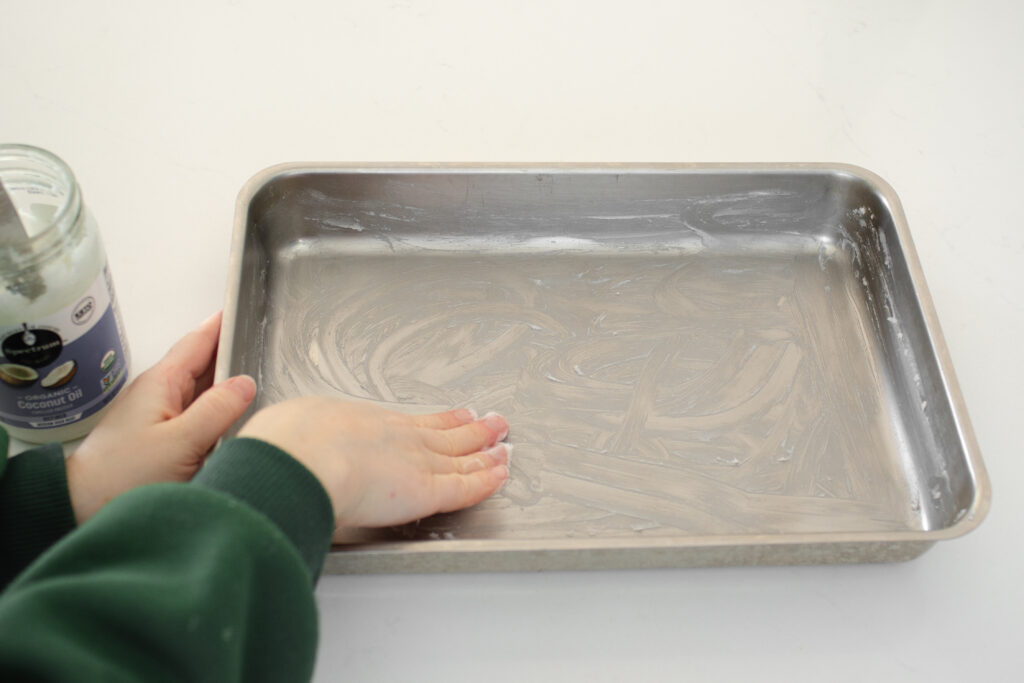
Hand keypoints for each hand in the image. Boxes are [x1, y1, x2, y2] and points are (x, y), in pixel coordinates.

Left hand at [66, 312, 255, 522]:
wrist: (79, 508)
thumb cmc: (122, 477)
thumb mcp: (181, 442)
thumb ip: (218, 409)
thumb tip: (246, 383)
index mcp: (161, 384)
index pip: (197, 342)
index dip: (221, 324)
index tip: (241, 307)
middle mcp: (158, 395)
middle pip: (202, 365)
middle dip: (229, 354)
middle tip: (261, 344)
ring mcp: (157, 417)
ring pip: (200, 392)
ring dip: (225, 386)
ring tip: (255, 379)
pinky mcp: (158, 440)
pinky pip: (194, 416)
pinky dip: (215, 412)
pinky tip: (230, 421)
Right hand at [237, 398, 509, 530]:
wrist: (298, 460)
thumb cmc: (283, 448)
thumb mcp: (290, 433)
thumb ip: (301, 442)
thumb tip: (285, 454)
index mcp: (360, 422)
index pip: (408, 424)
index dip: (435, 421)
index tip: (454, 415)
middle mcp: (395, 437)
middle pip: (442, 433)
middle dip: (469, 429)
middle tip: (490, 421)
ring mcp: (414, 461)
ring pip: (459, 456)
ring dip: (484, 449)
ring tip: (502, 442)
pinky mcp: (426, 489)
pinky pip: (465, 485)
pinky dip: (485, 479)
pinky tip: (500, 472)